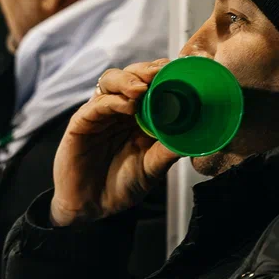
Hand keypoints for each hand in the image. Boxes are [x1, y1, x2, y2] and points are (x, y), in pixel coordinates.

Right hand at [49, 59, 179, 226]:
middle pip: (131, 75)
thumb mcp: (152, 168)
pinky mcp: (81, 123)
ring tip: (143, 88)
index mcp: (139, 115)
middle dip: (146, 70)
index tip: (180, 70)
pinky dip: (113, 101)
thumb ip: (168, 151)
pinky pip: (96, 104)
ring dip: (128, 79)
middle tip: (160, 73)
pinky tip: (128, 106)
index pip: (151, 83)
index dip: (163, 73)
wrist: (93, 208)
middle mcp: (120, 109)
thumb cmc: (122, 185)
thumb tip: (197, 137)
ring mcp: (100, 113)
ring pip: (111, 81)